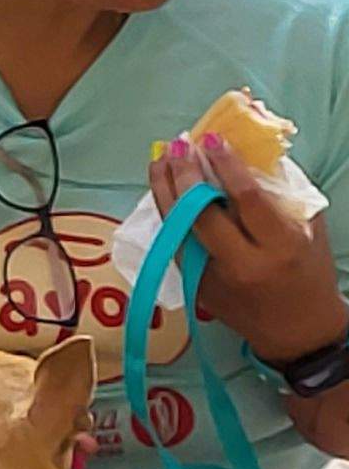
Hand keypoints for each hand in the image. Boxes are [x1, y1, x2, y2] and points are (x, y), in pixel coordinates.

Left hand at [149, 131, 348, 362]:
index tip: (211, 139)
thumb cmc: (308, 270)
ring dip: (163, 189)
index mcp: (281, 246)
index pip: (246, 199)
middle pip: (201, 213)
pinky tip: (163, 189)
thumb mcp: (307, 229)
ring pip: (178, 227)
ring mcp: (213, 277)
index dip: (226, 165)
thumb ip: (281, 192)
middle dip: (184, 174)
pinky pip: (174, 242)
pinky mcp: (194, 286)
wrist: (297, 330)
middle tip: (178, 144)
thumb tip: (251, 148)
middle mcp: (243, 263)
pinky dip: (168, 212)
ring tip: (160, 158)